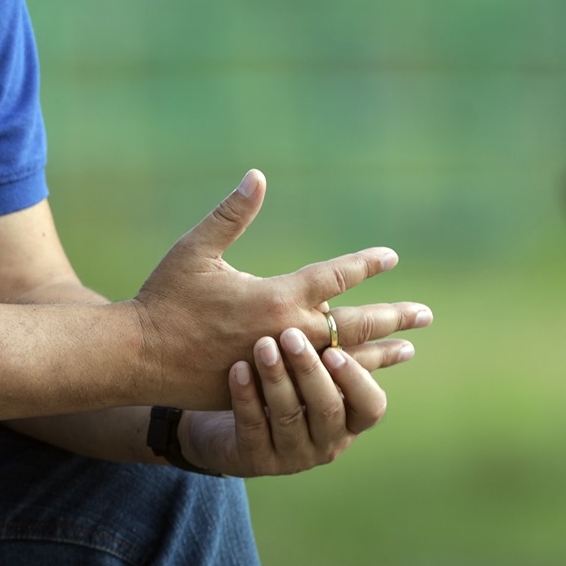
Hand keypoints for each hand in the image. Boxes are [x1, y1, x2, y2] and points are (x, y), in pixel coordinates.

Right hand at [130, 170, 431, 408]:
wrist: (139, 357)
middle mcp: (287, 333)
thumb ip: (231, 214)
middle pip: (355, 325)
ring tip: (409, 351)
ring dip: (380, 354)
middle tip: (426, 315)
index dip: (366, 264)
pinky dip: (345, 377)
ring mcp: (281, 366)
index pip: (335, 277)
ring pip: (344, 360)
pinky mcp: (268, 389)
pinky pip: (319, 384)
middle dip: (393, 318)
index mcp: (276, 297)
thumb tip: (258, 176)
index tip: (392, 257)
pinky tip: (360, 377)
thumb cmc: (165, 298)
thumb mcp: (196, 250)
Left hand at [180, 327, 409, 476]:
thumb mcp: (316, 369)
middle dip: (309, 371)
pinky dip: (246, 396)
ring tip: (262, 344)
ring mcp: (292, 456)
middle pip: (327, 410)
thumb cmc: (284, 385)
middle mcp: (327, 442)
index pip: (370, 406)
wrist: (228, 425)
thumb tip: (392, 313)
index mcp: (350, 419)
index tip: (335, 351)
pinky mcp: (254, 460)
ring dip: (276, 378)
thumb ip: (343, 347)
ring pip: (288, 418)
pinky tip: (238, 368)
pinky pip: (252, 428)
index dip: (355, 381)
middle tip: (291, 335)